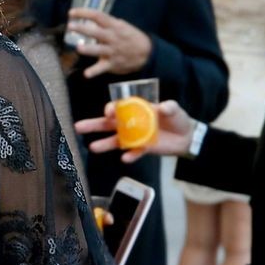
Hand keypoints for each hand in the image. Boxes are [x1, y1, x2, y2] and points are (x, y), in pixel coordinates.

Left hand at [63, 7, 153, 79]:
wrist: (147, 53)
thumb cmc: (131, 37)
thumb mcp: (121, 26)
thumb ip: (107, 24)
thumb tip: (89, 20)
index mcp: (114, 26)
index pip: (98, 16)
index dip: (84, 13)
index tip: (71, 13)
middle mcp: (112, 38)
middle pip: (96, 32)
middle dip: (82, 29)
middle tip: (70, 26)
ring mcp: (112, 51)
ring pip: (98, 50)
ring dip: (88, 49)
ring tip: (78, 48)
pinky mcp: (112, 64)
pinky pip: (102, 68)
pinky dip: (94, 72)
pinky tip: (86, 74)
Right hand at [74, 98, 195, 160]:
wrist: (187, 137)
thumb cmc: (178, 119)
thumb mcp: (175, 109)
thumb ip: (169, 107)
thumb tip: (164, 106)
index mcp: (136, 110)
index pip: (118, 108)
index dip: (111, 109)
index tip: (108, 112)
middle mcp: (131, 123)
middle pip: (109, 124)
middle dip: (93, 125)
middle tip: (77, 127)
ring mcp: (135, 137)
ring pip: (115, 140)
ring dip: (104, 144)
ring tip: (92, 147)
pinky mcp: (142, 149)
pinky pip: (132, 152)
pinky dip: (129, 156)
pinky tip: (125, 158)